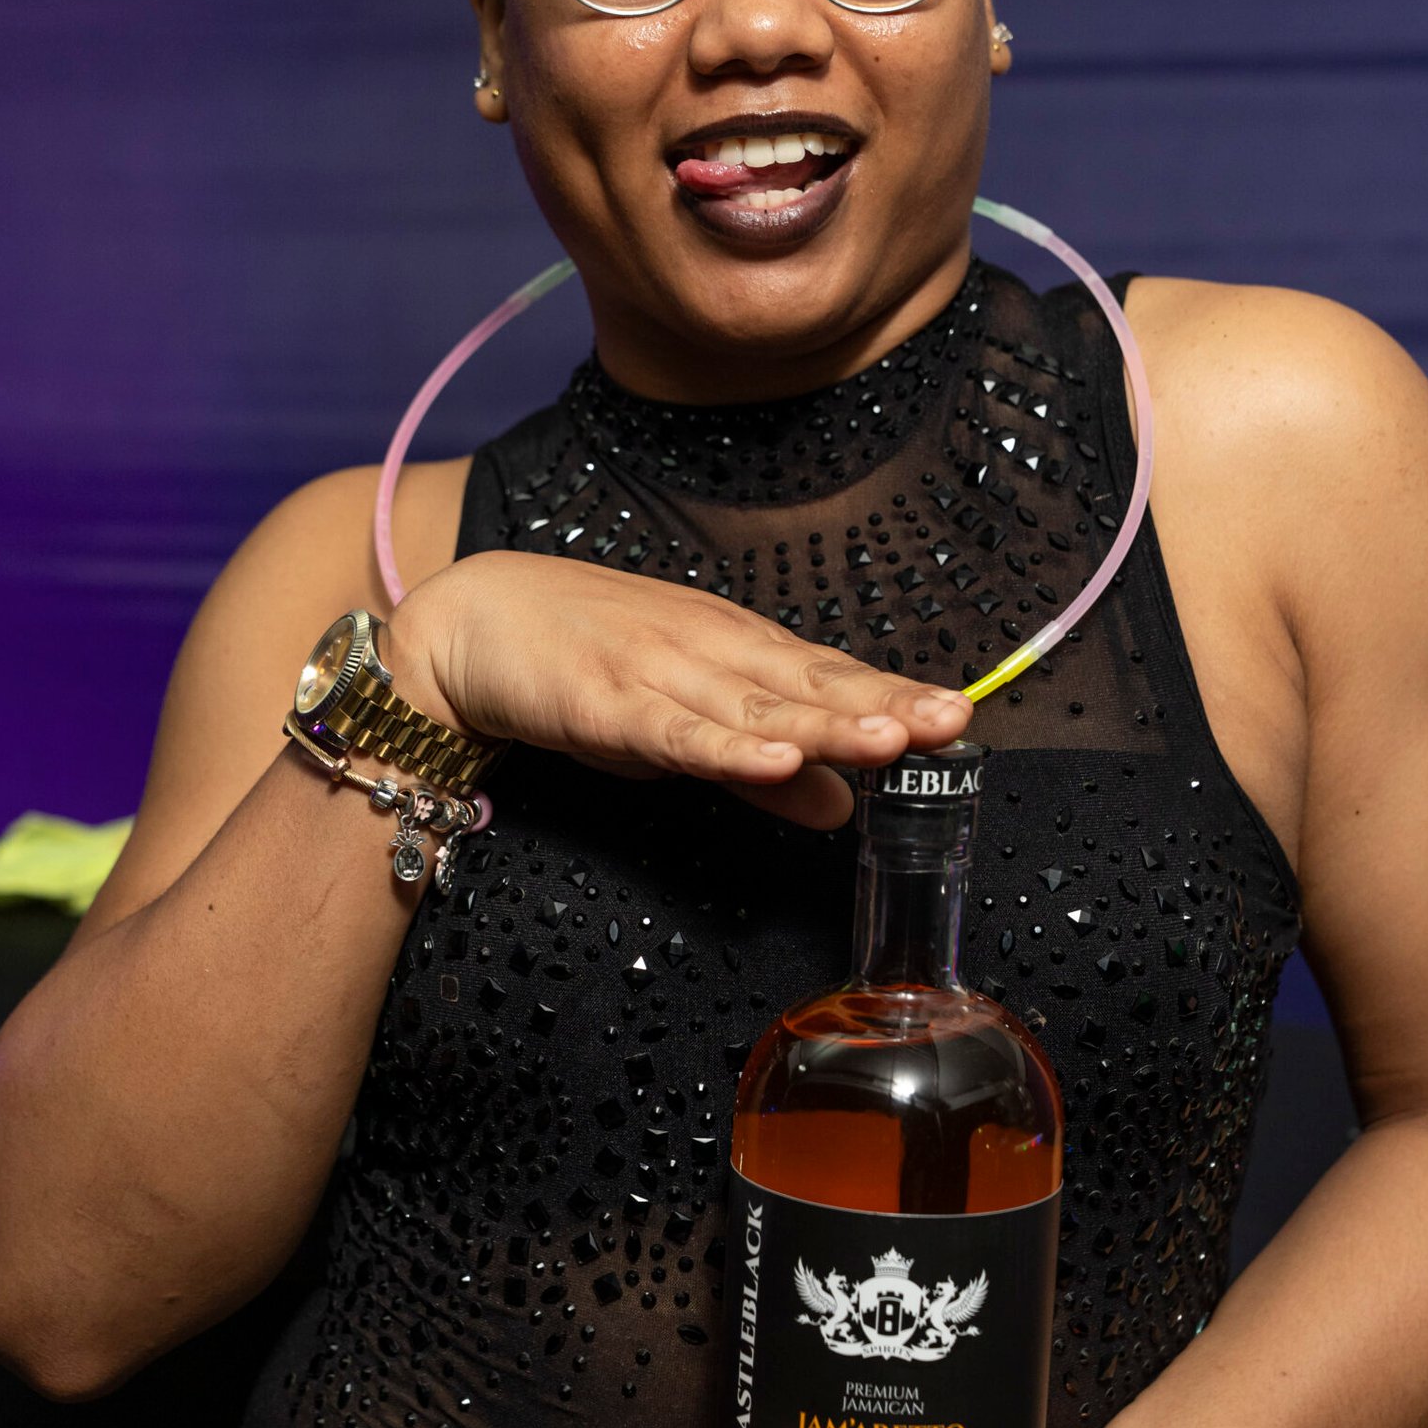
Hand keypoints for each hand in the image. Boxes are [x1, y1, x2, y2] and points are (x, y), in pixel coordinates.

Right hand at [390, 550, 971, 828]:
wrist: (472, 620)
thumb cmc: (584, 665)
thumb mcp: (684, 720)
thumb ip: (765, 769)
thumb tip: (842, 807)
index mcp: (736, 651)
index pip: (829, 678)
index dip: (892, 697)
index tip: (955, 717)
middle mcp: (709, 653)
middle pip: (808, 686)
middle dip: (881, 704)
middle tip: (949, 721)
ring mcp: (659, 675)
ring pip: (754, 707)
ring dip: (823, 724)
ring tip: (889, 740)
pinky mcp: (606, 705)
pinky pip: (676, 733)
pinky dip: (726, 747)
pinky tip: (774, 760)